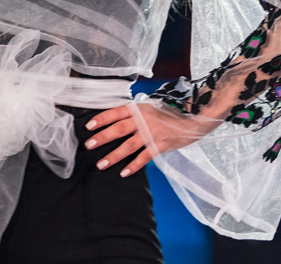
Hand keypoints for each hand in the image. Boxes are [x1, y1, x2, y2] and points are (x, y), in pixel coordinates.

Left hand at [83, 102, 213, 177]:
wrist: (192, 119)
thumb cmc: (168, 114)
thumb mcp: (149, 108)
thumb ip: (133, 115)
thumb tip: (113, 122)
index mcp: (138, 108)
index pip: (116, 112)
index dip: (102, 118)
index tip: (88, 126)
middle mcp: (144, 119)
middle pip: (119, 128)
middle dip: (103, 137)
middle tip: (89, 145)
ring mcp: (152, 133)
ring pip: (129, 145)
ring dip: (114, 155)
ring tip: (101, 163)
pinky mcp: (160, 145)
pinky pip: (145, 157)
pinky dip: (134, 165)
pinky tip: (124, 173)